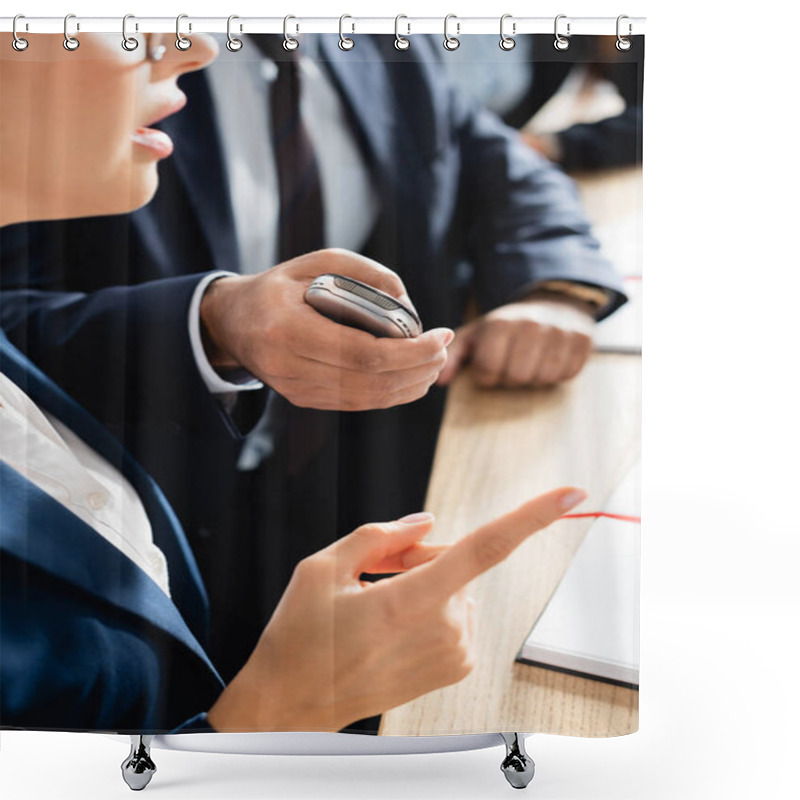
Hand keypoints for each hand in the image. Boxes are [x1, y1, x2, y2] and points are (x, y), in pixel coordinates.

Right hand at [200, 248, 453, 410]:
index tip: (441, 336)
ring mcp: (295, 389)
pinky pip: (355, 403)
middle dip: (418, 368)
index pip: (363, 354)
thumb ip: (365, 273)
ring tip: (435, 363)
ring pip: (367, 398)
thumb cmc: (279, 287)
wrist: (232, 322)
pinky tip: (412, 379)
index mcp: (287, 328)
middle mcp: (288, 366)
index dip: (410, 352)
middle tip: (445, 349)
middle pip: (370, 381)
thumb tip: (408, 303)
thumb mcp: (317, 262)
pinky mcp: (302, 399)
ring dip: (410, 385)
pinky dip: (390, 394)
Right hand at [207, 486, 586, 731]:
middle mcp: (445, 629)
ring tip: (376, 605)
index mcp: (412, 601)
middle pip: (455, 560)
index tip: (572, 494)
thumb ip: (383, 536)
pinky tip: (391, 623)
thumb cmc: (301, 637)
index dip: (532, 516)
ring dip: (423, 582)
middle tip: (374, 573)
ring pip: (455, 585)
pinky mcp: (456, 667)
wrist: (292, 703)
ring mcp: (454, 653)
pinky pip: (456, 612)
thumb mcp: (322, 567)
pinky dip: (430, 606)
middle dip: (420, 555)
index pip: (486, 548)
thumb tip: (426, 524)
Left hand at [437, 294, 595, 388]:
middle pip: (516, 377)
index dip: (486, 376)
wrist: (553, 304)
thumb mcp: (475, 334)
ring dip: (533, 377)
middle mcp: (531, 325)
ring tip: (529, 361)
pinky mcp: (583, 341)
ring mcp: (560, 332)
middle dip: (510, 377)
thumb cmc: (506, 328)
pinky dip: (556, 373)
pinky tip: (549, 359)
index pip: (488, 370)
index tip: (489, 366)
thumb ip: (453, 356)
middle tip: (511, 363)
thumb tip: (440, 380)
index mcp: (501, 324)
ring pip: (542, 378)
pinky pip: (567, 374)